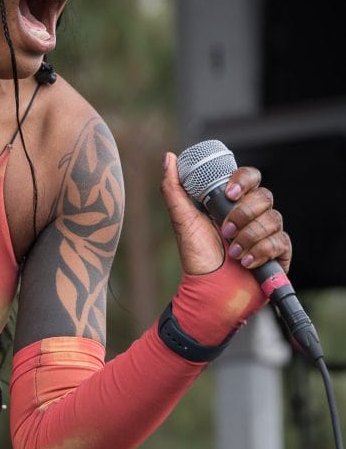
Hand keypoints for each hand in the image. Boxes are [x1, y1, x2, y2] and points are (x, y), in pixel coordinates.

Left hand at [160, 153, 292, 340]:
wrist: (208, 291)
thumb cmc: (196, 256)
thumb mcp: (182, 219)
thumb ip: (173, 188)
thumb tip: (169, 157)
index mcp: (234, 202)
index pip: (250, 177)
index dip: (243, 180)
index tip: (228, 193)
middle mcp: (254, 214)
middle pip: (264, 196)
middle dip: (242, 213)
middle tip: (224, 230)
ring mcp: (268, 233)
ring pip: (273, 218)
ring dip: (249, 235)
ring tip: (232, 251)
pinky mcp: (279, 254)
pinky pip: (280, 242)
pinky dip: (260, 251)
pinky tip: (245, 261)